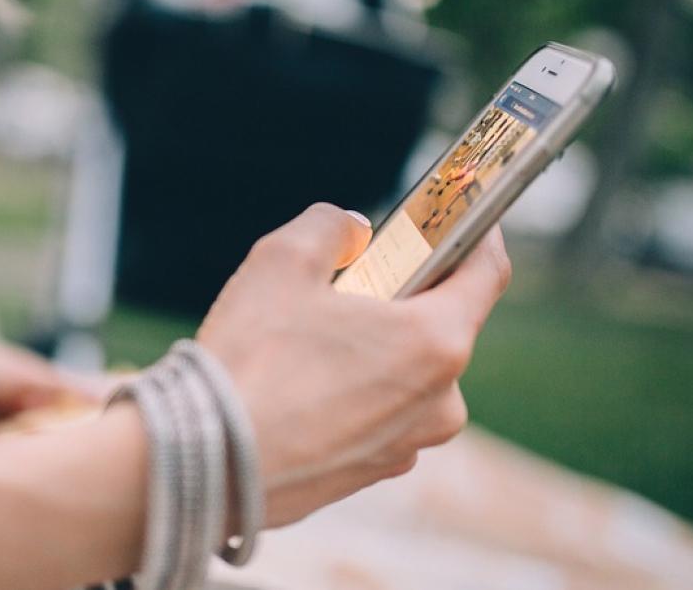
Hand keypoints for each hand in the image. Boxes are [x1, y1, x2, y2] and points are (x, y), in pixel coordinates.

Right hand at [196, 203, 511, 526]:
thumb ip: (329, 226)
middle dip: (398, 300)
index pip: (487, 274)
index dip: (476, 235)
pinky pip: (371, 417)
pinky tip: (293, 386)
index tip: (462, 216)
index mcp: (434, 342)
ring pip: (401, 377)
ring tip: (305, 342)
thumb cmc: (251, 359)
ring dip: (368, 352)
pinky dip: (345, 395)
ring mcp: (404, 446)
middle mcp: (438, 403)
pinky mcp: (367, 475)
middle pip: (436, 328)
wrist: (205, 460)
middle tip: (345, 283)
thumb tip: (350, 232)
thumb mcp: (282, 259)